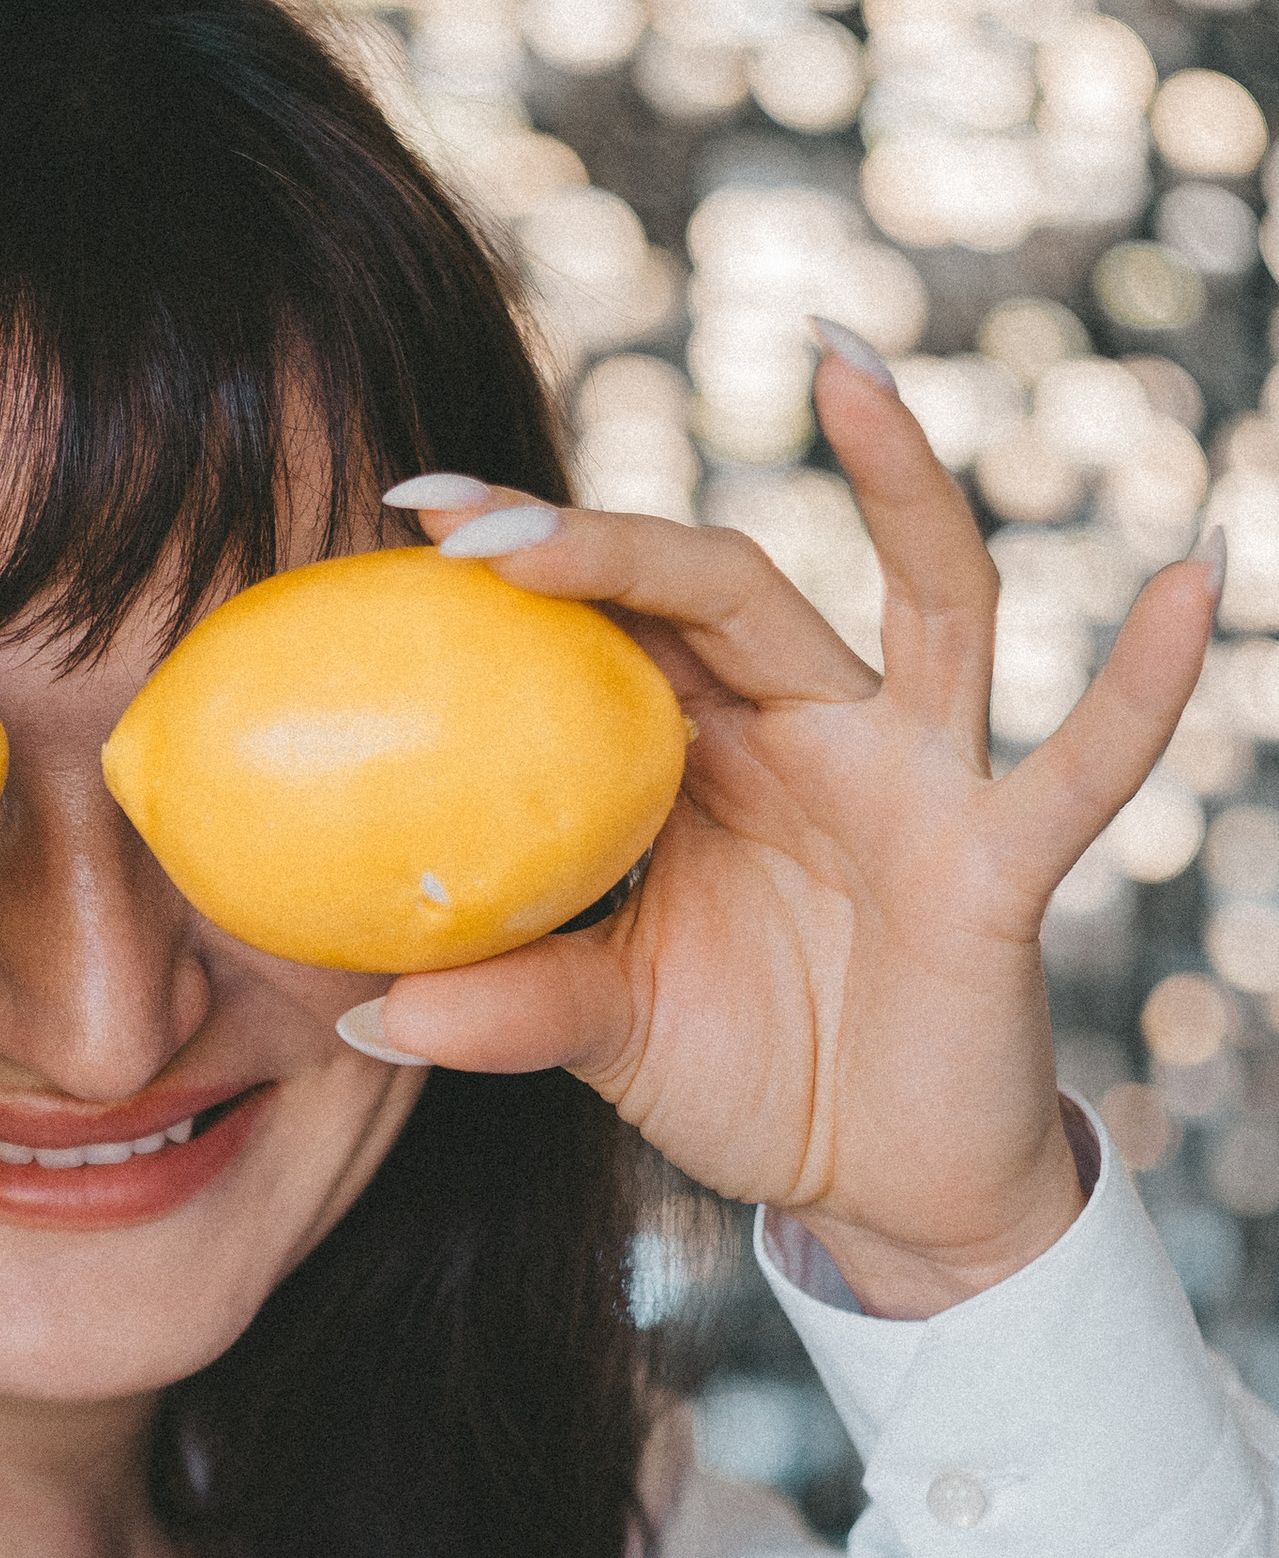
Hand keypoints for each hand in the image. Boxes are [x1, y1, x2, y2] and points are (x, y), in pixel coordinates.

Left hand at [359, 356, 1218, 1314]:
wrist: (879, 1191)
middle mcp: (810, 731)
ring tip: (845, 367)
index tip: (405, 513)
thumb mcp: (605, 1032)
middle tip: (478, 520)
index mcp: (698, 754)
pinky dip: (1143, 680)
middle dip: (610, 540)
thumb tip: (367, 1008)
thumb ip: (507, 1003)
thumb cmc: (750, 1073)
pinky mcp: (998, 859)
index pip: (608, 622)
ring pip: (923, 598)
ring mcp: (916, 780)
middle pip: (719, 588)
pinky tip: (1190, 573)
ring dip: (895, 481)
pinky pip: (1081, 764)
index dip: (525, 561)